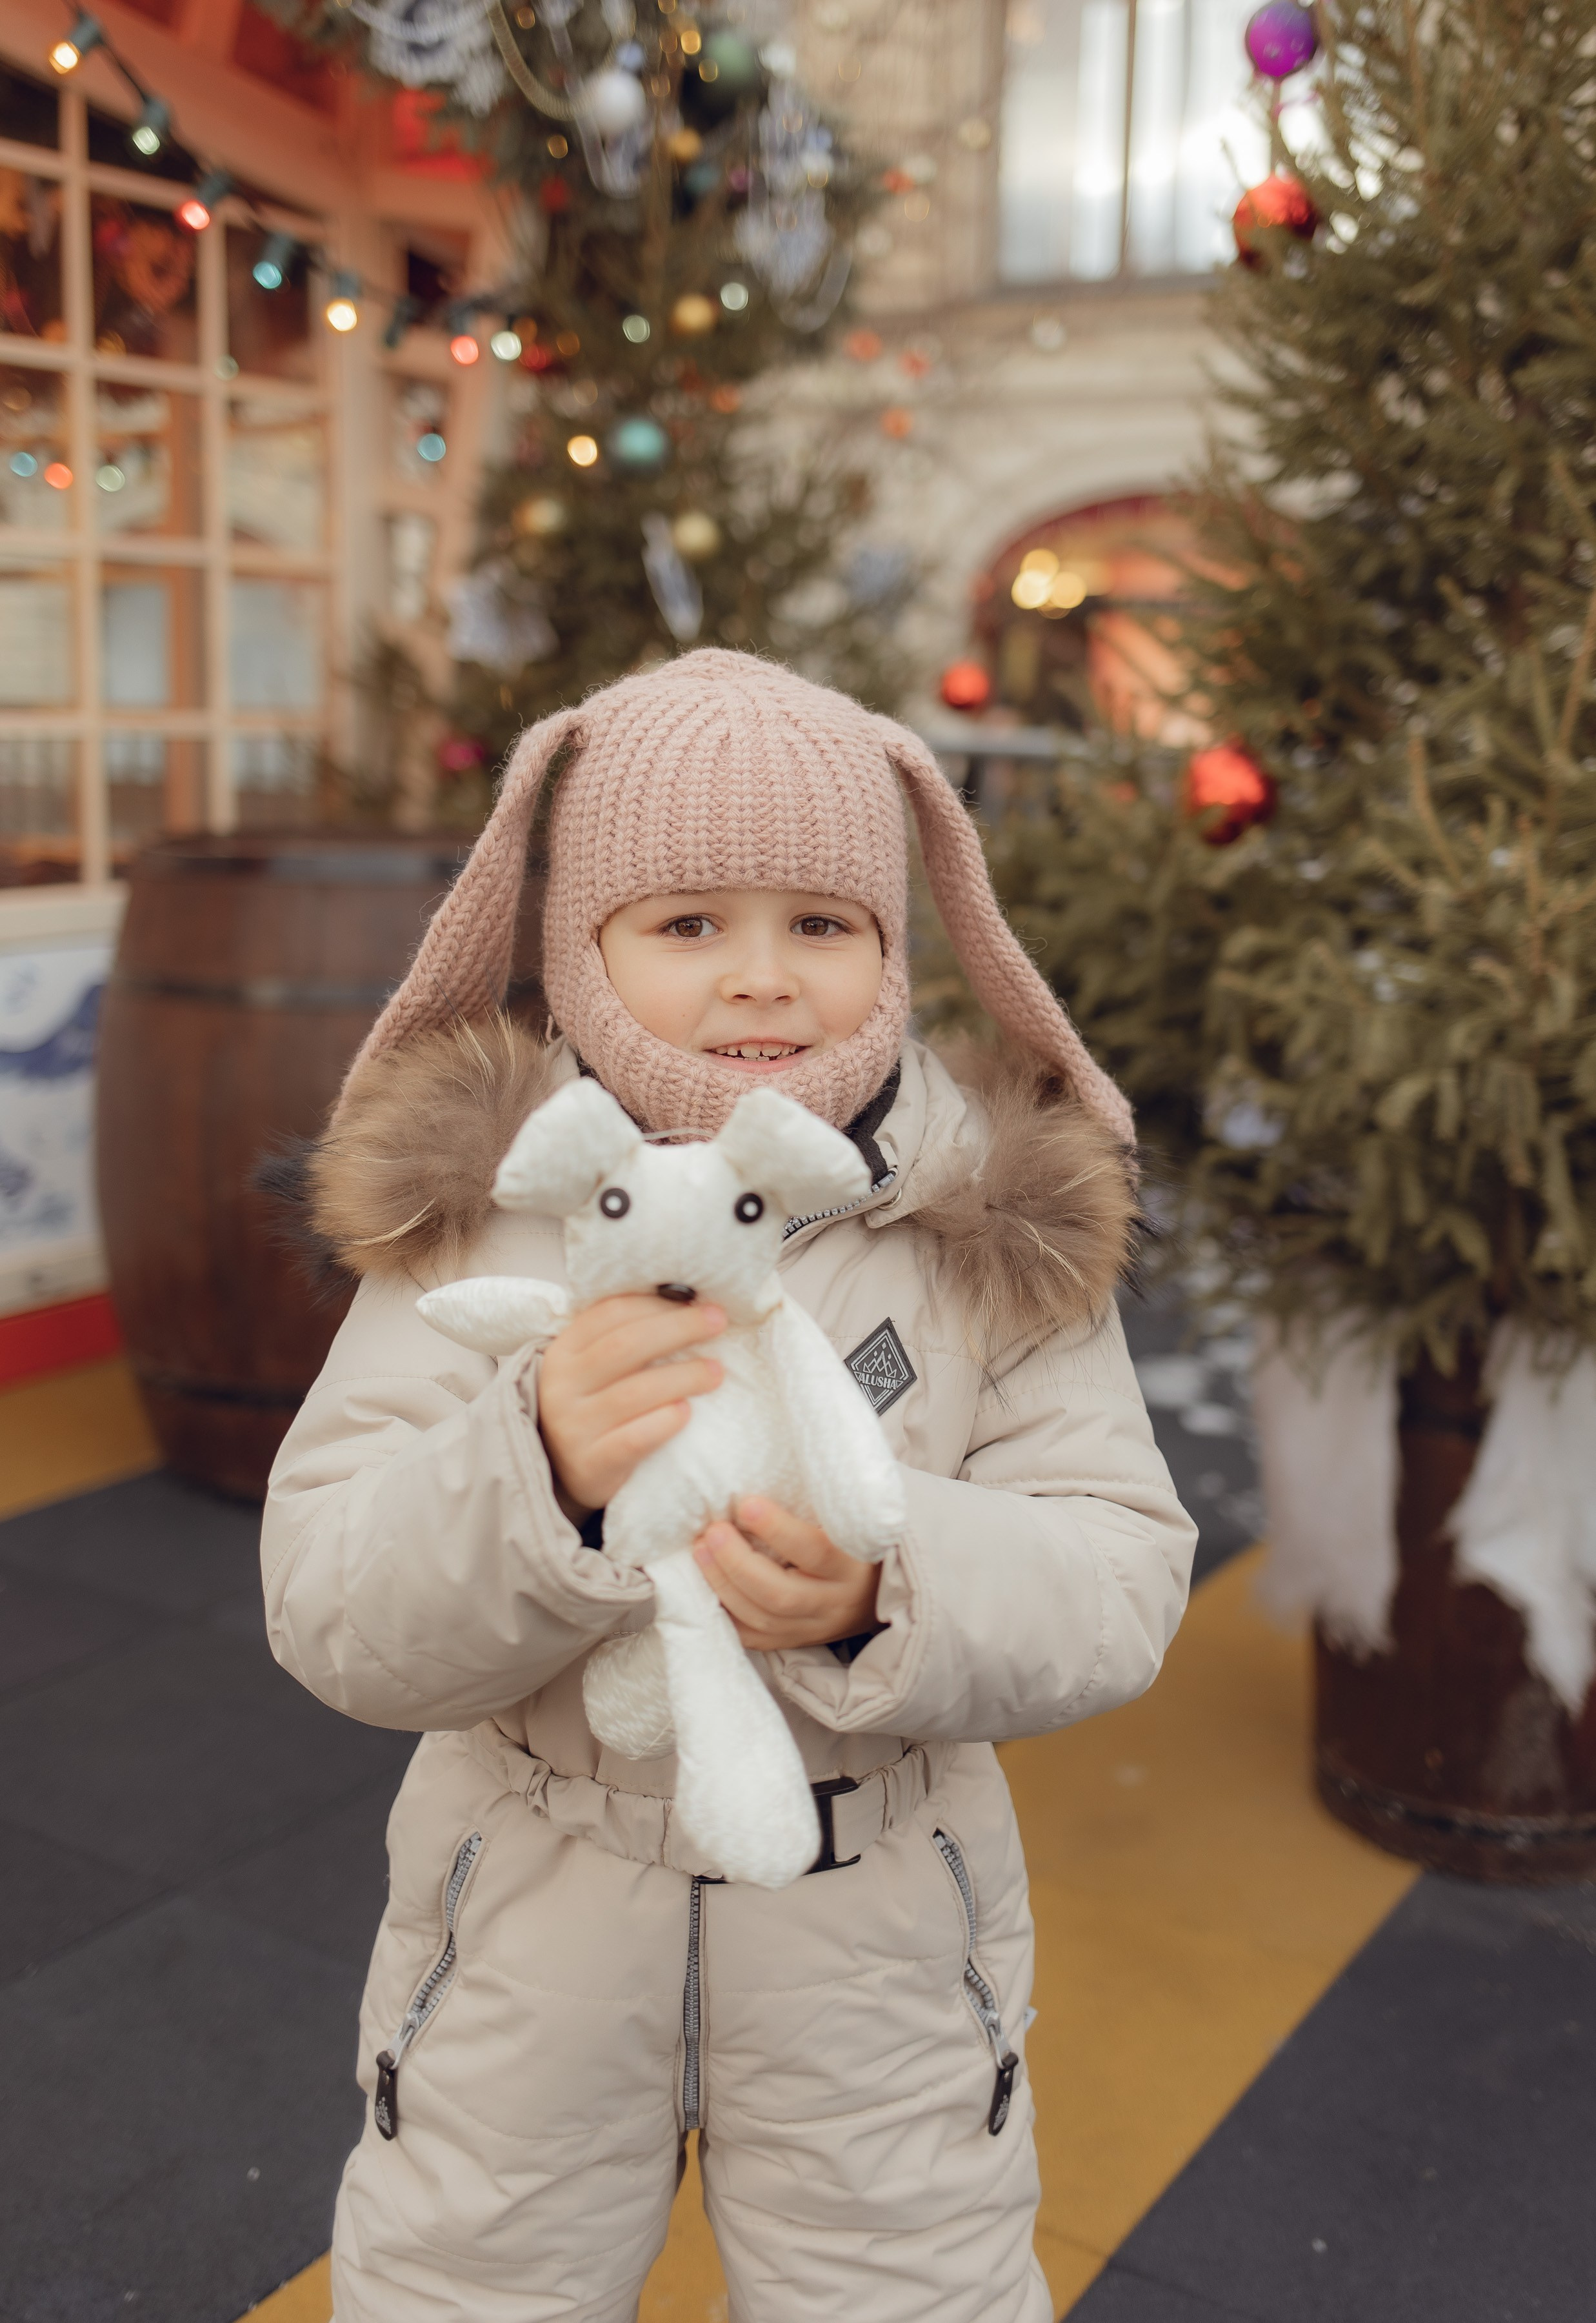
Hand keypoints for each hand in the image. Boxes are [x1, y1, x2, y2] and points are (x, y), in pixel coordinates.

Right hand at [537, 1293, 725, 1520]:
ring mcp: (573, 1427)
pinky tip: (686, 1412)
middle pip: (624, 1346)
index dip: (657, 1304)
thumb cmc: (596, 1405)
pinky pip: (632, 1440)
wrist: (568, 1469)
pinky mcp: (591, 1464)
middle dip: (678, 1329)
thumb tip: (690, 1304)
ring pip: (633, 1393)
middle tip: (717, 1323)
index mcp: (565, 1351)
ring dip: (683, 1377)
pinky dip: (663, 1422)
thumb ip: (627, 1338)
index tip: (699, 1301)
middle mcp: (562, 1386)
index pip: (610, 1314)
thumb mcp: (595, 1368)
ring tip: (716, 1372)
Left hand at [693, 1497, 880, 1651]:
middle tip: (712, 1532)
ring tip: (700, 1552)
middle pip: (779, 1594)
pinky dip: (725, 1613)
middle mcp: (834, 1603)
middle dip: (737, 1563)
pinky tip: (704, 1587)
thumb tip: (757, 1481)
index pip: (814, 1551)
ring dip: (723, 1585)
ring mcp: (813, 1628)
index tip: (745, 1504)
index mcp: (853, 1566)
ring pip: (762, 1619)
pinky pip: (752, 1638)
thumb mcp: (848, 1522)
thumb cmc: (854, 1541)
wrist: (876, 1593)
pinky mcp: (793, 1642)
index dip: (777, 1529)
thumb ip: (815, 1505)